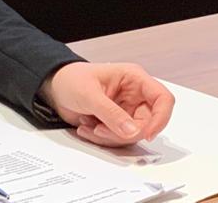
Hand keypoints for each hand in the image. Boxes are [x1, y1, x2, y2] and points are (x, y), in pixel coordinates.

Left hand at [40, 62, 173, 146]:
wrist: (54, 88)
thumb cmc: (70, 79)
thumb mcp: (89, 94)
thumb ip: (111, 113)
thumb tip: (132, 131)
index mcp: (133, 78)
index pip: (163, 99)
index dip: (161, 118)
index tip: (146, 134)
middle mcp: (134, 95)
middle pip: (148, 123)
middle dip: (123, 132)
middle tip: (100, 129)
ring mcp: (127, 110)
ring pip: (133, 134)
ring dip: (110, 136)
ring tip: (88, 125)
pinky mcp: (118, 123)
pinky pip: (120, 139)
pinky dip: (103, 138)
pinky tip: (87, 127)